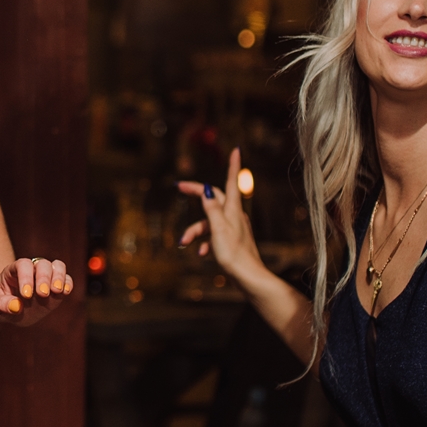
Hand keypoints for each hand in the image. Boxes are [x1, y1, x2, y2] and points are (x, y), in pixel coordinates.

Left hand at [0, 256, 72, 325]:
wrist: (12, 309)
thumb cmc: (0, 303)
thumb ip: (0, 305)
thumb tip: (16, 306)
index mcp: (14, 270)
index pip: (23, 265)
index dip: (26, 277)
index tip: (26, 295)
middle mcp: (32, 270)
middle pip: (42, 263)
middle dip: (43, 278)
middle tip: (42, 294)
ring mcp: (46, 277)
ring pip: (57, 266)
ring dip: (59, 277)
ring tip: (56, 291)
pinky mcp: (57, 287)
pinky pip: (67, 279)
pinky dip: (68, 284)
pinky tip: (65, 292)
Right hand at [178, 147, 265, 285]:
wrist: (248, 277)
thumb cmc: (234, 254)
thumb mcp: (219, 229)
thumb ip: (212, 208)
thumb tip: (208, 189)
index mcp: (233, 210)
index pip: (232, 181)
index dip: (233, 164)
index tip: (236, 149)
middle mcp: (234, 215)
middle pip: (214, 198)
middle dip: (196, 194)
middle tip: (179, 187)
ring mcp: (233, 228)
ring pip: (208, 221)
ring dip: (194, 230)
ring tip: (184, 242)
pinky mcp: (231, 240)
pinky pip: (213, 235)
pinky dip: (204, 242)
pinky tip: (200, 253)